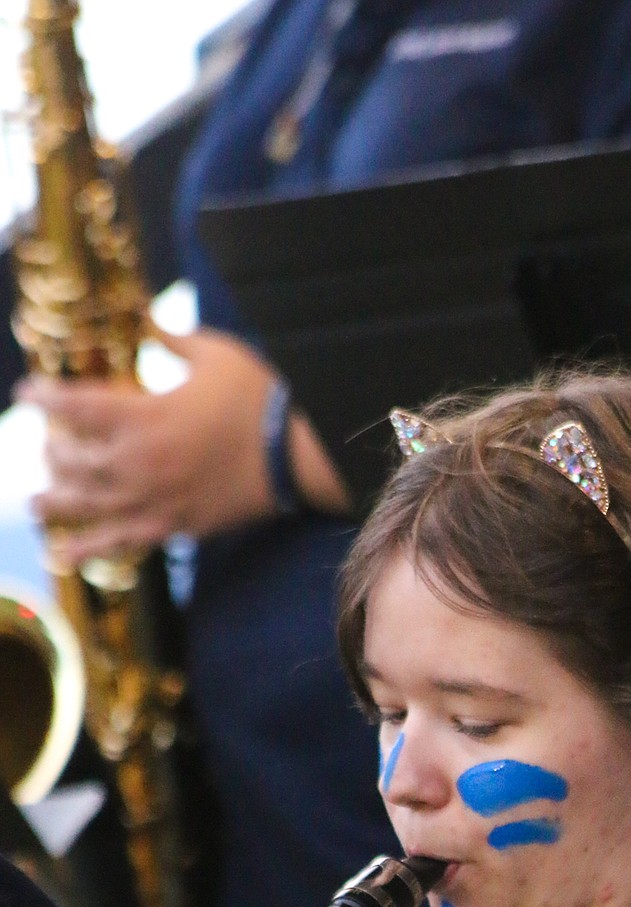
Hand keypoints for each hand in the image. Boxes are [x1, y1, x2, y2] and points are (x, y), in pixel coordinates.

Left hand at [17, 325, 349, 559]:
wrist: (296, 454)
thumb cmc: (259, 398)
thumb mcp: (215, 354)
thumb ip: (174, 339)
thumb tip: (151, 323)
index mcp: (143, 415)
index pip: (74, 407)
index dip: (44, 399)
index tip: (26, 393)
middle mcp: (139, 462)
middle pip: (73, 460)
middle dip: (54, 451)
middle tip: (48, 444)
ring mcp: (154, 499)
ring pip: (88, 505)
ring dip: (57, 502)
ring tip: (36, 502)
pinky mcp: (174, 525)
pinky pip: (122, 542)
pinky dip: (90, 549)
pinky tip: (66, 553)